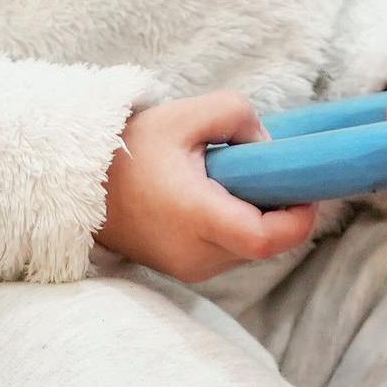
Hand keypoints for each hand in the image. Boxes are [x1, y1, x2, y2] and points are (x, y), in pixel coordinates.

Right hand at [96, 92, 317, 282]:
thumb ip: (239, 116)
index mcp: (198, 218)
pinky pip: (228, 253)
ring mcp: (189, 269)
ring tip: (231, 180)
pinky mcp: (183, 271)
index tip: (304, 187)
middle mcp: (197, 254)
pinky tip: (217, 197)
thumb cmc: (131, 149)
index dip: (299, 217)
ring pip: (248, 250)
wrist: (81, 185)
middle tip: (269, 172)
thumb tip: (267, 146)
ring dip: (255, 218)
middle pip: (265, 244)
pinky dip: (235, 227)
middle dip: (279, 211)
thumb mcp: (187, 114)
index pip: (268, 239)